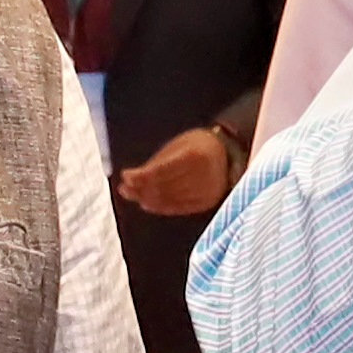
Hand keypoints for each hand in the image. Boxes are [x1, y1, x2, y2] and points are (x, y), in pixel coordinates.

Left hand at [115, 121, 243, 218]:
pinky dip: (161, 207)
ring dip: (147, 199)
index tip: (125, 177)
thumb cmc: (198, 145)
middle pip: (164, 187)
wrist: (228, 153)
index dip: (141, 176)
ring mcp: (206, 191)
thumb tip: (130, 178)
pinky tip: (148, 204)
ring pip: (169, 200)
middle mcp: (203, 175)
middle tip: (124, 189)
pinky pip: (179, 208)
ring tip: (133, 195)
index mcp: (195, 155)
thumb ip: (156, 162)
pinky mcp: (207, 202)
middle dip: (140, 189)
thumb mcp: (178, 145)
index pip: (162, 170)